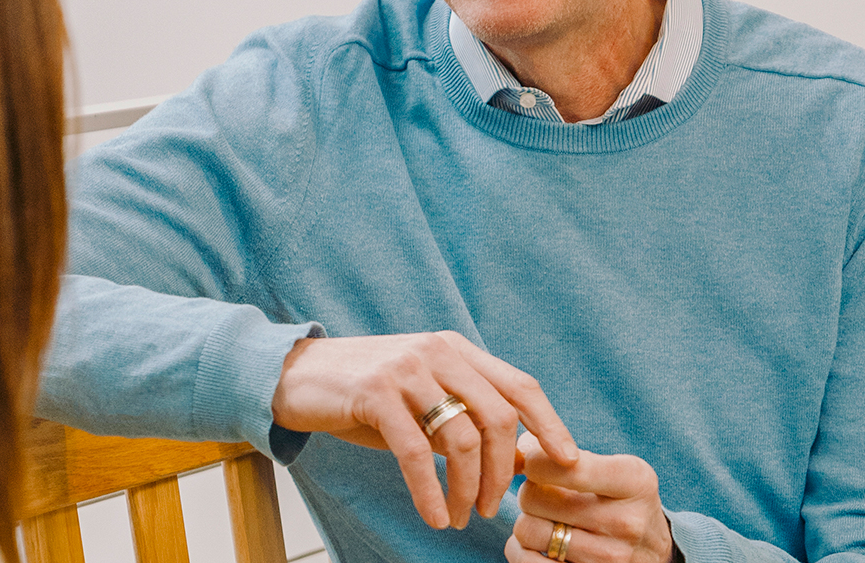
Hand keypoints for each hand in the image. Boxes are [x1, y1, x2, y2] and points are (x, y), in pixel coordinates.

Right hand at [271, 332, 577, 529]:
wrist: (297, 376)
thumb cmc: (368, 396)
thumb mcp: (424, 398)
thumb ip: (467, 418)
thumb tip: (519, 459)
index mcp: (458, 350)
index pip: (522, 385)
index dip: (550, 425)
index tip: (568, 463)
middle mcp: (438, 352)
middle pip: (498, 417)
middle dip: (503, 472)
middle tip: (493, 507)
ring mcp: (407, 370)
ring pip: (461, 438)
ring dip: (468, 488)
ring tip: (460, 515)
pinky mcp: (375, 394)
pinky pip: (416, 454)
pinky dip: (429, 492)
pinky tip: (433, 515)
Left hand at [506, 432, 673, 562]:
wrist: (654, 551)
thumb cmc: (622, 500)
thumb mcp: (614, 469)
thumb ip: (568, 453)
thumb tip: (520, 447)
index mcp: (634, 481)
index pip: (567, 466)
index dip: (536, 462)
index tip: (535, 465)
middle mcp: (625, 522)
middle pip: (534, 498)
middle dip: (528, 492)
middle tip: (541, 496)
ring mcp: (609, 558)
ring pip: (527, 531)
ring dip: (525, 523)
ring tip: (542, 520)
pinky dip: (520, 551)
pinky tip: (536, 545)